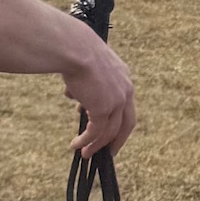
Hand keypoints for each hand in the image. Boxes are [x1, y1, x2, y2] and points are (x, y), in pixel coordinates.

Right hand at [60, 21, 135, 156]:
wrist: (74, 47)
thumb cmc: (75, 49)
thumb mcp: (86, 66)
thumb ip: (86, 82)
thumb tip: (75, 95)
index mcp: (123, 77)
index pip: (126, 104)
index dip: (119, 119)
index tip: (111, 129)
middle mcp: (125, 90)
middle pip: (126, 123)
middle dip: (117, 139)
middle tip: (109, 152)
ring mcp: (116, 101)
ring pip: (109, 131)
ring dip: (97, 144)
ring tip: (86, 153)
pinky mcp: (103, 109)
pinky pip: (95, 132)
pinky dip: (86, 141)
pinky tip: (75, 145)